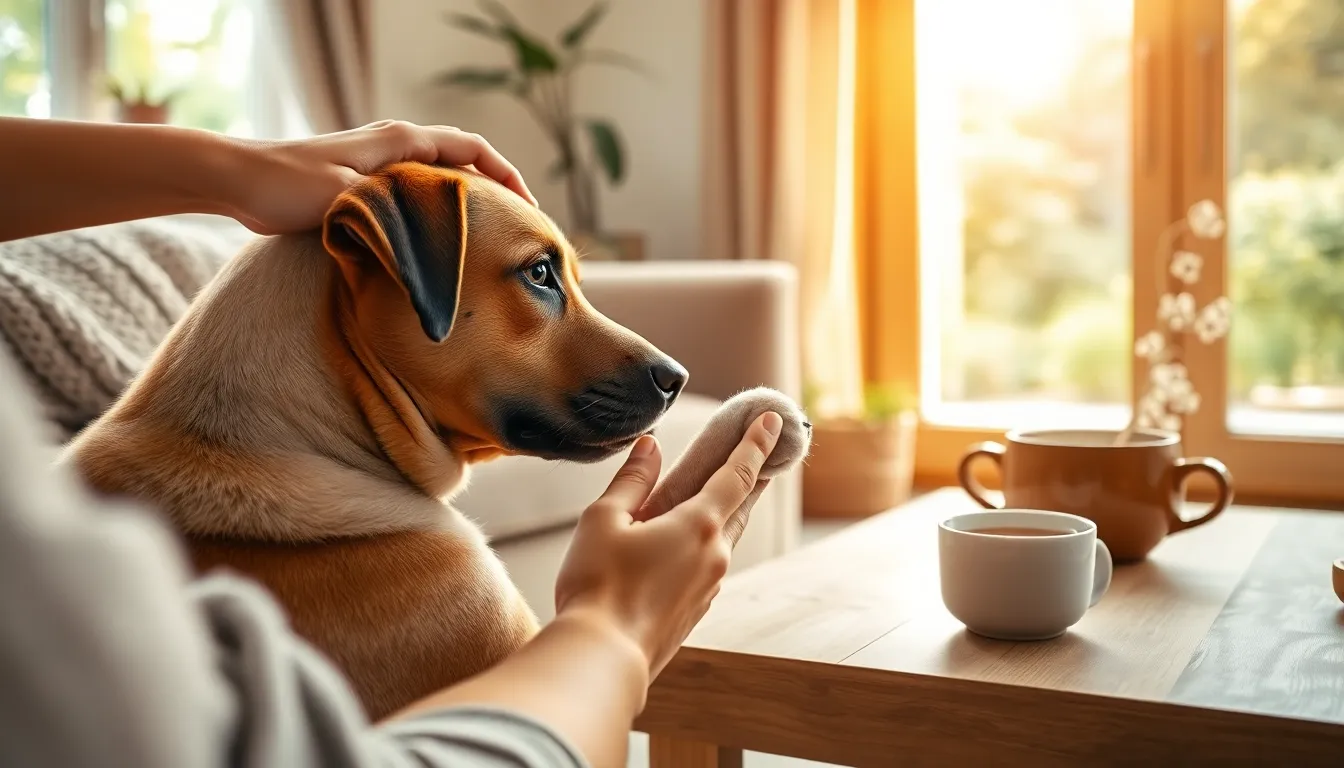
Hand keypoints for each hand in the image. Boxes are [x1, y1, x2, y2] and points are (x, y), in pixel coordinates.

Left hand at [225, 120, 536, 234]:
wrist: (238, 180)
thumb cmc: (288, 185)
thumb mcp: (350, 195)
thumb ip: (395, 209)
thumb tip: (436, 243)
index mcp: (401, 141)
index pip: (473, 149)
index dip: (508, 176)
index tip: (528, 208)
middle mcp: (396, 145)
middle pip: (464, 163)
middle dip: (496, 192)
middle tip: (516, 230)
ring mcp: (381, 164)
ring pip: (441, 180)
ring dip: (467, 204)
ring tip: (486, 239)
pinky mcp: (365, 183)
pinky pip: (418, 194)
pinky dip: (438, 213)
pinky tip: (438, 244)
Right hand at [554, 411, 783, 678]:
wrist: (603, 657)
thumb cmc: (598, 585)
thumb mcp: (604, 520)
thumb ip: (632, 482)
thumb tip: (650, 448)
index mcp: (698, 525)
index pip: (737, 473)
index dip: (755, 444)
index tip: (773, 421)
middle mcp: (714, 555)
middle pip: (741, 506)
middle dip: (752, 476)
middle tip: (764, 453)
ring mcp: (708, 588)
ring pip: (725, 539)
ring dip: (727, 512)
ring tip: (721, 495)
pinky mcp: (694, 612)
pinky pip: (707, 567)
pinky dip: (705, 545)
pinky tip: (684, 546)